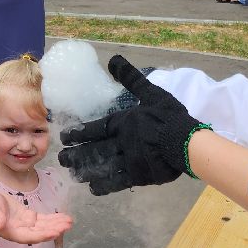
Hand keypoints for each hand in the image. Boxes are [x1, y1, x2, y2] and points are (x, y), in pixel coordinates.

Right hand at [0, 190, 72, 243]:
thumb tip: (0, 224)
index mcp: (13, 233)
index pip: (31, 236)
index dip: (44, 235)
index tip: (56, 232)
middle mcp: (21, 231)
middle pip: (41, 232)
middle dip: (55, 229)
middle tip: (68, 225)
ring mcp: (26, 225)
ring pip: (44, 226)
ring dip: (57, 224)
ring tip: (70, 221)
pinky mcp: (28, 217)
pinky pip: (43, 219)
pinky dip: (53, 218)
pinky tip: (63, 217)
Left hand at [58, 55, 206, 194]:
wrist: (187, 141)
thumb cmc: (170, 117)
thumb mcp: (151, 93)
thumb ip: (131, 79)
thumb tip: (113, 59)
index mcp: (123, 123)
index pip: (95, 129)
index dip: (78, 133)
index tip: (65, 137)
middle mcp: (122, 142)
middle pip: (94, 150)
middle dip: (76, 155)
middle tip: (61, 158)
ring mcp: (129, 161)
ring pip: (102, 166)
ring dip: (86, 170)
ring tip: (72, 173)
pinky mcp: (138, 176)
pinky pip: (118, 182)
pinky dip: (105, 185)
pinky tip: (93, 188)